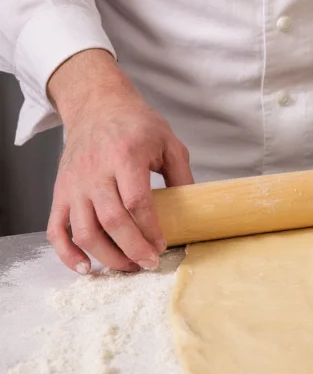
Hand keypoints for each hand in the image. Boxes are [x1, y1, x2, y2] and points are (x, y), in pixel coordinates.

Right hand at [46, 49, 193, 273]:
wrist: (96, 106)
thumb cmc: (136, 125)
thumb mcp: (169, 143)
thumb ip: (182, 176)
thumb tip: (194, 212)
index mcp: (125, 157)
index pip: (136, 202)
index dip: (150, 229)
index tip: (162, 245)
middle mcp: (95, 172)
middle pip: (111, 221)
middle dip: (133, 249)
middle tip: (150, 262)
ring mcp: (74, 185)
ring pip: (84, 231)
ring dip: (107, 256)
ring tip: (128, 267)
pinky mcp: (60, 193)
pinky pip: (56, 229)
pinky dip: (67, 253)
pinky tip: (85, 268)